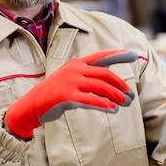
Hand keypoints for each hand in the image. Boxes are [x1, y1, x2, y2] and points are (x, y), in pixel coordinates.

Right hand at [5, 49, 137, 138]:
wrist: (31, 105)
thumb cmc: (54, 93)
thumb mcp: (69, 78)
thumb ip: (86, 76)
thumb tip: (109, 81)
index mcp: (76, 63)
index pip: (102, 57)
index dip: (119, 55)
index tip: (134, 55)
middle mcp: (74, 70)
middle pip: (105, 74)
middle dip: (120, 85)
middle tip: (130, 95)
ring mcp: (70, 82)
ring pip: (101, 87)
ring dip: (116, 96)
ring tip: (125, 104)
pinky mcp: (67, 97)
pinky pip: (91, 100)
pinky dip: (104, 105)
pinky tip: (113, 109)